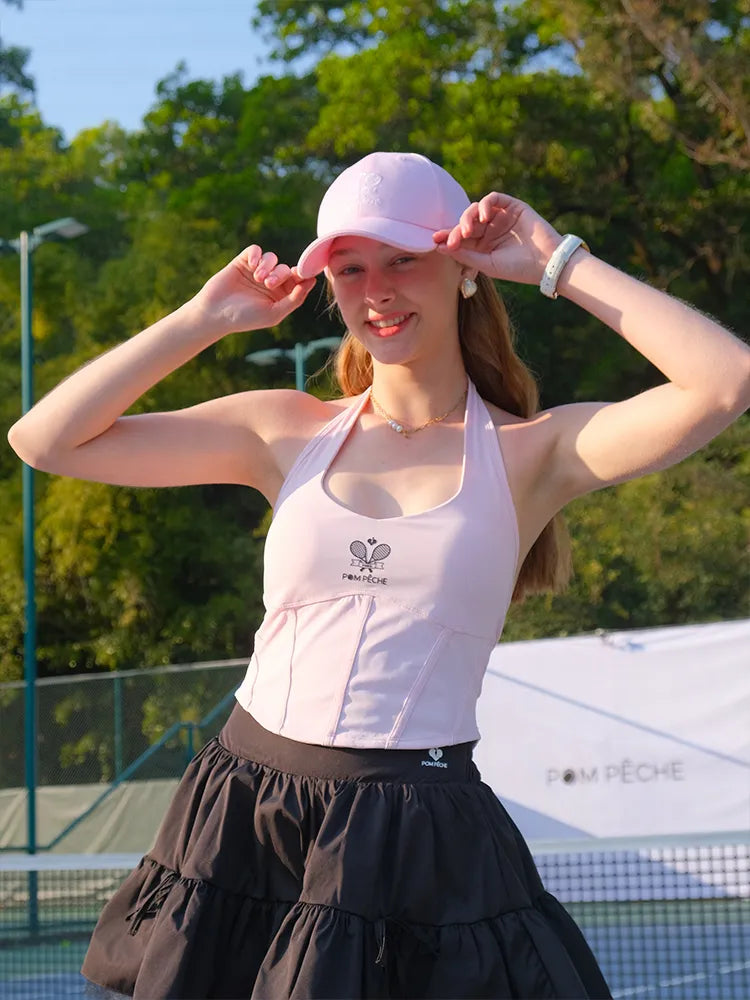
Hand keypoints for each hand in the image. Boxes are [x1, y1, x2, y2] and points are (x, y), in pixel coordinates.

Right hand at [190, 245, 316, 334]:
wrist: (215, 313)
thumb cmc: (245, 318)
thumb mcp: (274, 313)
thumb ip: (295, 299)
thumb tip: (312, 282)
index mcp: (281, 296)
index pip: (298, 281)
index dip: (302, 275)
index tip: (301, 274)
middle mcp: (271, 283)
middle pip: (286, 269)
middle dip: (280, 274)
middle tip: (268, 283)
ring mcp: (257, 271)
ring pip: (272, 258)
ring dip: (268, 266)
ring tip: (258, 278)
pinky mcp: (243, 262)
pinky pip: (256, 250)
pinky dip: (257, 256)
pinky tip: (252, 266)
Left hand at [433, 193, 563, 284]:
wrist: (546, 263)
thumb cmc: (518, 268)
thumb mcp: (487, 264)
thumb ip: (465, 255)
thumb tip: (441, 246)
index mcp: (481, 245)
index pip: (460, 237)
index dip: (447, 237)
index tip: (435, 241)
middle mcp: (489, 229)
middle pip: (465, 223)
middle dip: (456, 230)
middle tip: (453, 240)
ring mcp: (500, 217)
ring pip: (476, 209)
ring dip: (468, 218)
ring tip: (468, 231)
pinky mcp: (512, 206)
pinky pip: (493, 198)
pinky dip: (485, 204)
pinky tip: (483, 217)